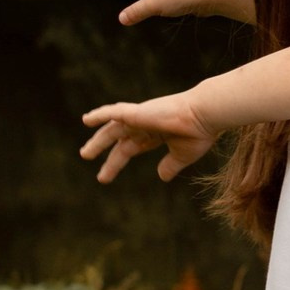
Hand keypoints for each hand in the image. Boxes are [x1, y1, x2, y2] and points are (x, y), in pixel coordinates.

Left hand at [80, 90, 218, 182]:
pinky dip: (100, 114)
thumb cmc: (199, 133)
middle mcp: (146, 123)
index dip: (116, 161)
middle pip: (119, 138)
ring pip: (113, 128)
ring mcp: (142, 116)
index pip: (130, 148)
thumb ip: (170, 165)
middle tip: (86, 157)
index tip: (103, 176)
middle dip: (104, 148)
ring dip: (98, 140)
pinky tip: (87, 120)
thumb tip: (161, 177)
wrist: (205, 116)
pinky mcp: (139, 112)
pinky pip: (115, 112)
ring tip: (85, 153)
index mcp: (157, 133)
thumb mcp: (183, 155)